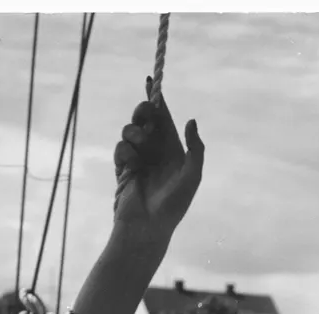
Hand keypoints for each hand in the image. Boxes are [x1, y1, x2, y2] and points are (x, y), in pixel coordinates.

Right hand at [113, 82, 203, 240]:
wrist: (147, 227)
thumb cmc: (174, 205)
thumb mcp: (193, 176)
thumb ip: (197, 148)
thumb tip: (191, 120)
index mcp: (174, 151)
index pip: (165, 120)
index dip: (158, 100)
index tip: (150, 80)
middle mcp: (155, 152)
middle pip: (145, 119)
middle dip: (143, 110)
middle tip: (145, 113)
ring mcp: (138, 159)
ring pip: (131, 130)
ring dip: (134, 132)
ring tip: (139, 145)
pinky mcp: (123, 168)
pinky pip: (121, 148)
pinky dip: (125, 151)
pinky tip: (131, 164)